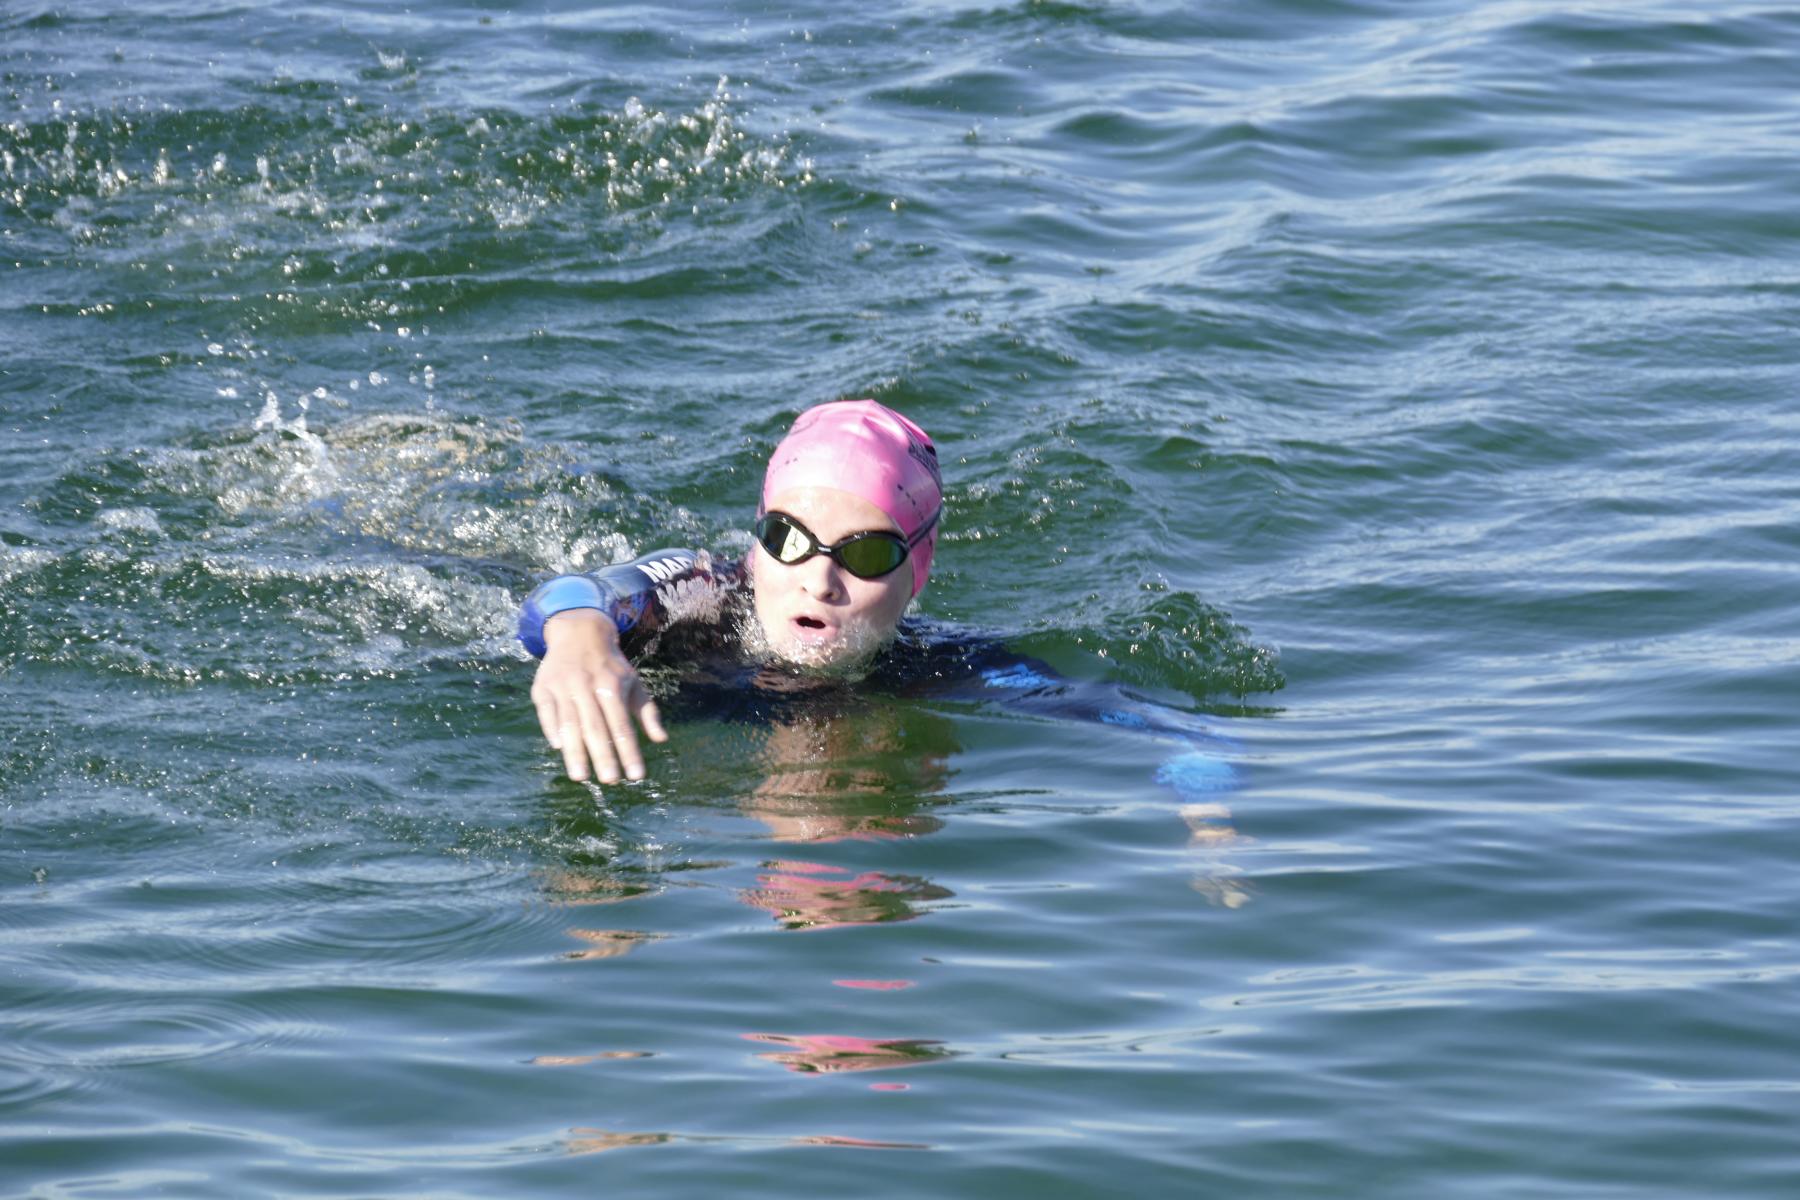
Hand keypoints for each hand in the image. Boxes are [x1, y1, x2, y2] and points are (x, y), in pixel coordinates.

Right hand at [530, 611, 667, 782]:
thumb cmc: (611, 665)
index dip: (629, 751)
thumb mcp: (634, 683)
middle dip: (603, 756)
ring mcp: (563, 686)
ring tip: (580, 777)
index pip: (622, 725)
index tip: (637, 776)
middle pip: (596, 727)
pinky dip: (550, 728)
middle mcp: (587, 686)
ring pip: (569, 723)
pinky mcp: (543, 686)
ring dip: (574, 751)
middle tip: (610, 782)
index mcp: (612, 686)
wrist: (578, 631)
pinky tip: (557, 747)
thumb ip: (647, 712)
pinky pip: (546, 711)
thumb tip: (661, 739)